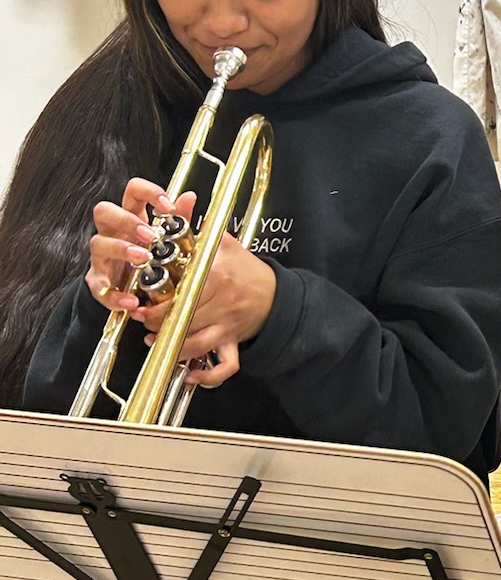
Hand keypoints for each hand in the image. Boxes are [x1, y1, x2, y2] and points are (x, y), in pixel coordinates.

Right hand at [86, 181, 194, 313]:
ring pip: (98, 243)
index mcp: (132, 217)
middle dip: (127, 221)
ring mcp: (102, 256)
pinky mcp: (98, 280)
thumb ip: (180, 218)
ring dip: (121, 249)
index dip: (147, 192)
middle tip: (150, 236)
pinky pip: (99, 286)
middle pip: (104, 211)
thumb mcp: (170, 238)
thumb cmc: (152, 257)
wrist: (138, 290)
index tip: (167, 206)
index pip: (132, 191)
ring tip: (143, 259)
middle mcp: (112, 232)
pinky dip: (115, 296)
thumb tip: (189, 197)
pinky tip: (132, 301)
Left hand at [140, 232, 277, 386]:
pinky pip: (224, 366)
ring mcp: (227, 325)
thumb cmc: (247, 270)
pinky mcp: (233, 342)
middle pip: (181, 319)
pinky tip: (189, 374)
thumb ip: (198, 226)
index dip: (156, 299)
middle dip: (156, 322)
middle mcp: (221, 303)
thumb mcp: (224, 244)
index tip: (143, 299)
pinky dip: (207, 376)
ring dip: (172, 346)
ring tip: (155, 340)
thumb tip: (180, 203)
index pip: (179, 292)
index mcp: (216, 276)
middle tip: (143, 318)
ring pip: (195, 344)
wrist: (279, 294)